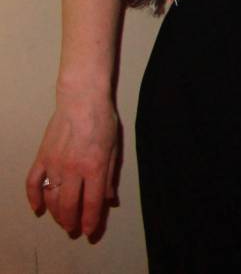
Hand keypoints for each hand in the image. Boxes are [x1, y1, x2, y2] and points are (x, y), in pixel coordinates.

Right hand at [26, 93, 120, 240]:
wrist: (81, 100)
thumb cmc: (103, 121)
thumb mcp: (114, 149)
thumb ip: (110, 175)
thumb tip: (109, 199)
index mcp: (94, 167)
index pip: (92, 202)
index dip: (91, 221)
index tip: (90, 232)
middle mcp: (72, 169)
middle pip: (69, 205)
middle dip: (72, 222)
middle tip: (74, 230)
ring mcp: (54, 164)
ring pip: (51, 198)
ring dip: (55, 214)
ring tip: (62, 221)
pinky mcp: (41, 157)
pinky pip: (33, 183)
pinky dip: (33, 198)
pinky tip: (37, 208)